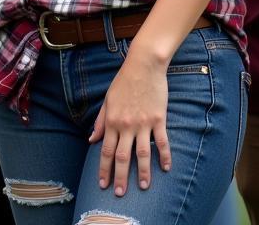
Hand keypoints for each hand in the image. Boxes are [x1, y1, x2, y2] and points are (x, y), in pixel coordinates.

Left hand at [88, 51, 170, 196]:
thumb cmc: (124, 81)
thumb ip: (101, 122)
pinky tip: (166, 168)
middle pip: (123, 157)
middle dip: (121, 177)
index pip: (107, 151)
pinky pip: (162, 142)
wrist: (144, 65)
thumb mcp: (108, 100)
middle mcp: (127, 125)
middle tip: (120, 193)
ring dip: (143, 172)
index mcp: (112, 121)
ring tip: (143, 186)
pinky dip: (165, 156)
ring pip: (143, 154)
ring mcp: (144, 123)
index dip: (104, 169)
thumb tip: (92, 139)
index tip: (103, 183)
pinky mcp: (159, 119)